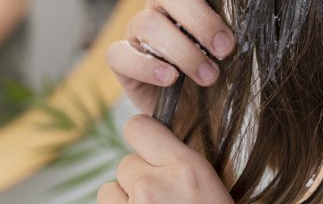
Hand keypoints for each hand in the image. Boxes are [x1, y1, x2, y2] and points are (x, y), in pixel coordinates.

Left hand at [98, 114, 233, 202]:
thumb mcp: (211, 187)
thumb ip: (182, 164)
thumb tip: (157, 148)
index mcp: (186, 169)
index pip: (139, 126)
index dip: (144, 137)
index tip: (152, 152)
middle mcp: (154, 185)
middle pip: (126, 162)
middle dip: (139, 178)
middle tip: (162, 198)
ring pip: (110, 188)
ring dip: (126, 199)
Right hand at [106, 0, 234, 113]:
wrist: (205, 120)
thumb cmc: (224, 77)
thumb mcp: (236, 51)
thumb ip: (234, 27)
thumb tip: (252, 12)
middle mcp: (159, 8)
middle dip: (200, 19)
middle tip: (225, 48)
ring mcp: (138, 33)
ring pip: (147, 23)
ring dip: (182, 50)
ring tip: (209, 76)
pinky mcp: (123, 62)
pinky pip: (120, 54)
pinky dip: (146, 66)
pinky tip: (170, 78)